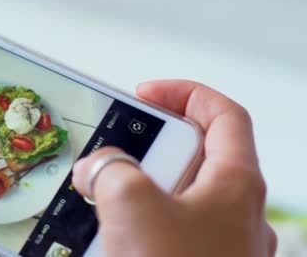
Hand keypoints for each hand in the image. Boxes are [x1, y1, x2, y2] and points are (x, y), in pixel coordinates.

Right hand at [72, 80, 275, 256]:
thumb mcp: (132, 205)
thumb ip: (110, 170)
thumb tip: (97, 168)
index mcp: (237, 183)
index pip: (223, 115)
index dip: (185, 93)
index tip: (147, 94)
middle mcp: (237, 213)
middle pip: (196, 157)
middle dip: (150, 151)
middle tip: (117, 155)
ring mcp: (220, 245)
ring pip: (177, 199)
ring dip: (138, 193)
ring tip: (106, 202)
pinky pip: (167, 232)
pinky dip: (138, 226)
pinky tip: (110, 239)